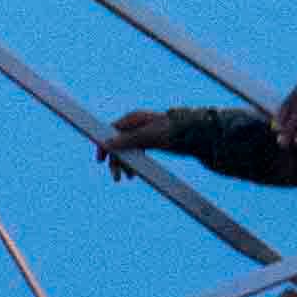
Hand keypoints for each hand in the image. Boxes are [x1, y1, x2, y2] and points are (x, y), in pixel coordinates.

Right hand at [92, 105, 221, 165]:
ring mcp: (142, 135)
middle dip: (116, 160)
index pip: (111, 131)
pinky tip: (135, 174)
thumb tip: (107, 144)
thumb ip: (127, 139)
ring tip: (129, 177)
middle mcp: (135, 126)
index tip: (101, 160)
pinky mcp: (150, 143)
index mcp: (133, 119)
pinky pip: (136, 154)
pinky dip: (134, 163)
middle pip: (117, 144)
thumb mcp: (148, 135)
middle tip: (116, 178)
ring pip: (126, 151)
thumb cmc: (172, 130)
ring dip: (125, 164)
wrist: (195, 135)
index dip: (104, 145)